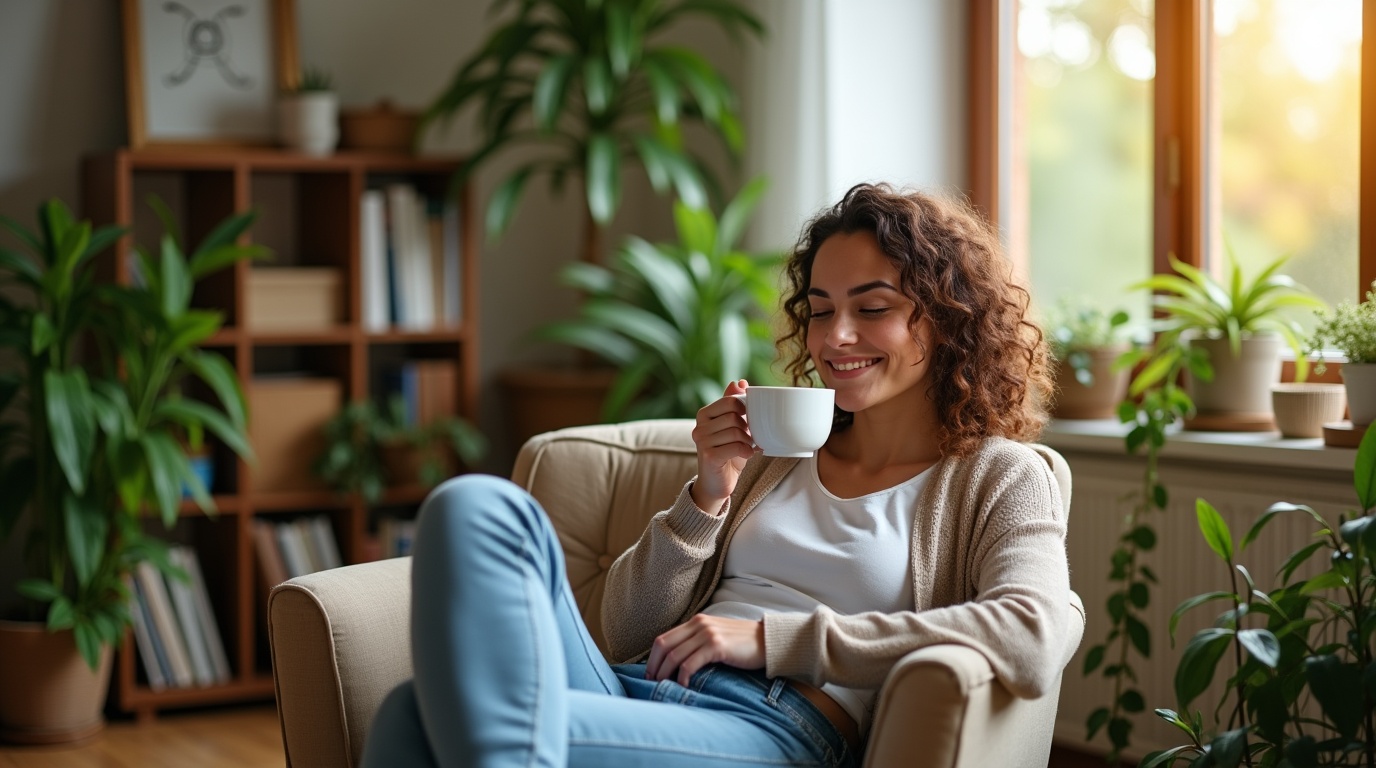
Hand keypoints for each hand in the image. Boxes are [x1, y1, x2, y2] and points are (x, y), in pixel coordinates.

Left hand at [645, 614, 764, 686]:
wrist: (768, 641)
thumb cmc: (743, 644)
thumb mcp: (716, 637)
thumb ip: (698, 643)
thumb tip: (677, 662)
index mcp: (696, 621)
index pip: (664, 638)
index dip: (652, 657)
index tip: (650, 674)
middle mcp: (699, 624)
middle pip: (664, 645)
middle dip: (654, 666)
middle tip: (651, 683)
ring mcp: (707, 634)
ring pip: (674, 655)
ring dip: (664, 673)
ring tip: (662, 687)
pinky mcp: (716, 646)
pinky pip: (690, 663)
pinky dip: (681, 676)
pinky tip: (683, 686)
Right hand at [690, 379, 755, 514]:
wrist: (717, 482)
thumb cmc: (728, 453)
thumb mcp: (733, 426)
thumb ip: (734, 404)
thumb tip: (739, 382)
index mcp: (704, 414)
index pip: (730, 400)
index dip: (745, 410)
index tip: (748, 421)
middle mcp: (699, 426)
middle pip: (734, 416)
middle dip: (747, 427)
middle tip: (750, 436)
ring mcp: (702, 441)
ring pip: (736, 431)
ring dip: (749, 440)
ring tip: (749, 446)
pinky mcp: (708, 456)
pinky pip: (735, 446)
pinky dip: (746, 451)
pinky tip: (747, 454)